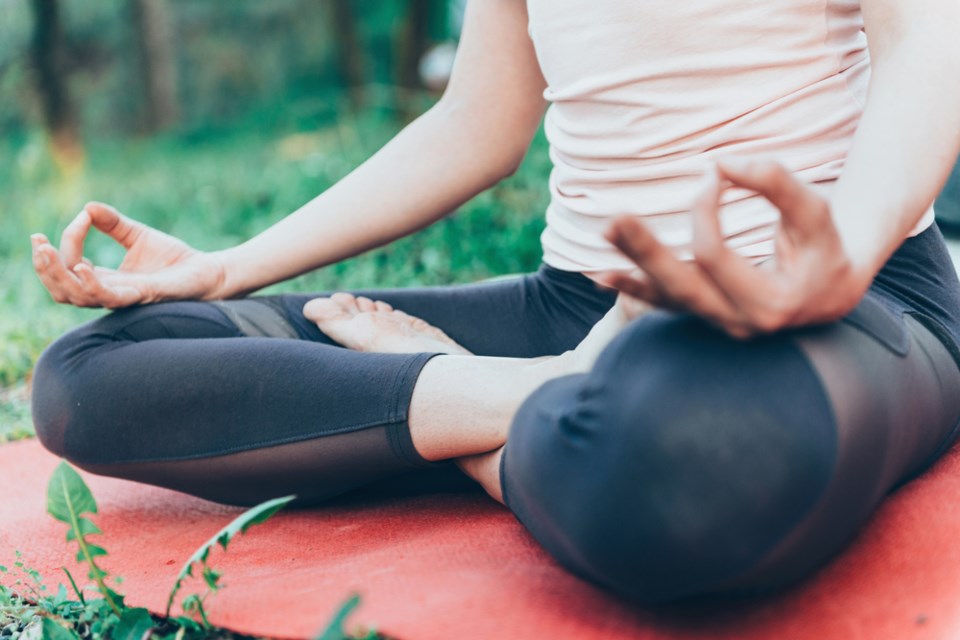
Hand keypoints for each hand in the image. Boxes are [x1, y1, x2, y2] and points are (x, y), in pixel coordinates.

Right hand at [31, 202, 227, 307]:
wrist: (207, 271)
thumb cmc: (174, 258)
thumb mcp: (137, 234)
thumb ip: (113, 223)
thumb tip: (87, 206)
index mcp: (105, 279)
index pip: (70, 266)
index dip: (67, 242)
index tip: (81, 217)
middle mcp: (109, 292)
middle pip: (62, 290)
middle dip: (44, 267)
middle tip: (38, 243)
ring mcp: (123, 297)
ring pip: (76, 297)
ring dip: (58, 275)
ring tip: (48, 252)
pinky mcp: (142, 296)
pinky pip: (108, 297)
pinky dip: (90, 284)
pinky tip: (82, 266)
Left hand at [596, 160, 870, 337]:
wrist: (831, 292)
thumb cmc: (823, 248)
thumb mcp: (814, 213)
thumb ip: (777, 184)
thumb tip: (724, 163)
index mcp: (769, 304)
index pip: (714, 255)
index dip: (704, 210)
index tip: (712, 172)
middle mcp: (737, 322)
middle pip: (679, 285)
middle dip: (646, 251)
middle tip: (614, 218)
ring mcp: (717, 323)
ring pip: (667, 297)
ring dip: (630, 268)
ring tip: (604, 237)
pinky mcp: (704, 315)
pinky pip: (663, 305)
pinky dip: (632, 289)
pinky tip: (599, 275)